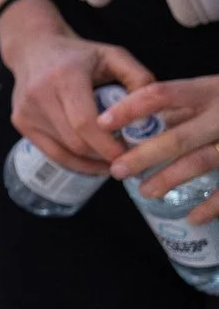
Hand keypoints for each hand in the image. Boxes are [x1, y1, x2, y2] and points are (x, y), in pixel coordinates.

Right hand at [0, 3, 151, 170]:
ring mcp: (26, 110)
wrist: (33, 47)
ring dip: (92, 161)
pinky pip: (52, 152)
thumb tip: (154, 112)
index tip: (131, 154)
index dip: (109, 145)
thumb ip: (139, 78)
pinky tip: (92, 160)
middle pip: (76, 142)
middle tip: (127, 159)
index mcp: (64, 76)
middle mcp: (39, 94)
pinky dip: (75, 162)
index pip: (85, 122)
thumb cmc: (79, 54)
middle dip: (104, 156)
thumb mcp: (113, 55)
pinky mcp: (20, 121)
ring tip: (112, 159)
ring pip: (65, 151)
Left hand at [102, 75, 218, 211]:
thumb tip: (138, 120)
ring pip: (202, 162)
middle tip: (117, 170)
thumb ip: (182, 105)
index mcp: (211, 90)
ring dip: (170, 179)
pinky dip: (212, 205)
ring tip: (144, 192)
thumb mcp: (214, 92)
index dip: (130, 108)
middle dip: (143, 155)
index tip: (101, 122)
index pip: (162, 94)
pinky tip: (193, 217)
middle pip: (178, 136)